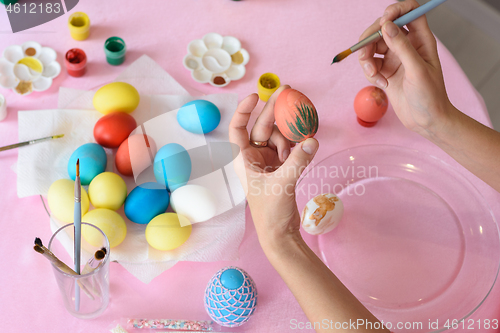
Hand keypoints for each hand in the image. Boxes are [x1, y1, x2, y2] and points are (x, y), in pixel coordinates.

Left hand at [228, 86, 318, 250]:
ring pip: (279, 137)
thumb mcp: (283, 184)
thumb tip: (312, 140)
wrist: (279, 233)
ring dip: (291, 134)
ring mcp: (268, 162)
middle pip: (263, 127)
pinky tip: (307, 140)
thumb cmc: (271, 212)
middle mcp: (253, 158)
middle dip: (275, 110)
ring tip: (303, 135)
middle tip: (289, 90)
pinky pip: (289, 148)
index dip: (243, 110)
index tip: (256, 96)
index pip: (237, 128)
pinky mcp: (280, 168)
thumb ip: (298, 161)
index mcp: (243, 160)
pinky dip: (297, 144)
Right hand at [358, 0, 452, 136]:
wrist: (426, 121)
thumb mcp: (417, 70)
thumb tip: (387, 25)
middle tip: (364, 52)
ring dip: (366, 59)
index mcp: (421, 40)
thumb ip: (401, 46)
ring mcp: (395, 58)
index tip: (383, 21)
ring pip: (372, 46)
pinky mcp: (385, 71)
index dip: (395, 10)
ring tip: (373, 75)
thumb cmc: (430, 96)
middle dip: (370, 39)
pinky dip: (370, 73)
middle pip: (383, 28)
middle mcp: (407, 45)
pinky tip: (381, 84)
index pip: (409, 11)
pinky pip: (370, 64)